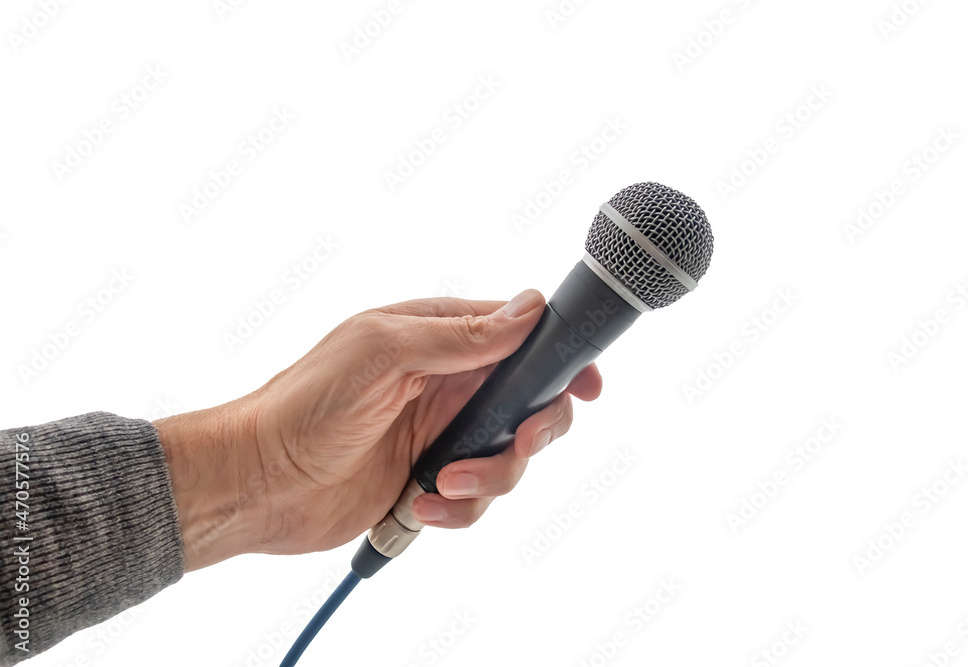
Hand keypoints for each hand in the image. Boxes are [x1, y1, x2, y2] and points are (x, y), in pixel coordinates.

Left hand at [155, 290, 601, 570]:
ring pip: (511, 456)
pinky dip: (460, 509)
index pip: (521, 335)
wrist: (257, 482)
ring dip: (491, 476)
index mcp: (439, 337)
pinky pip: (477, 499)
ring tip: (443, 483)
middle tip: (518, 443)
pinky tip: (423, 505)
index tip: (586, 384)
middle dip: (534, 429)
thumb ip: (457, 336)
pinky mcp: (432, 482)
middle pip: (531, 401)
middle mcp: (448, 383)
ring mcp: (442, 434)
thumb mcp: (380, 353)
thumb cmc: (303, 404)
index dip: (561, 357)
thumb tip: (528, 308)